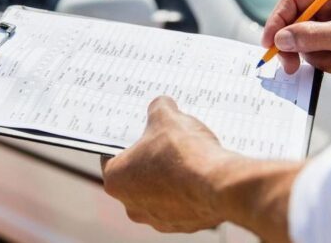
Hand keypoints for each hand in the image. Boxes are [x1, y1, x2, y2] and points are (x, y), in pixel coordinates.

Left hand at [101, 96, 227, 232]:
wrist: (218, 184)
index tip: (138, 132)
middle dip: (149, 159)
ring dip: (169, 176)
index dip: (126, 141)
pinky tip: (199, 173)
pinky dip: (188, 190)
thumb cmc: (183, 152)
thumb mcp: (166, 117)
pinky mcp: (182, 225)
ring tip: (187, 156)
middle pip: (136, 175)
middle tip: (165, 141)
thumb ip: (158, 108)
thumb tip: (162, 105)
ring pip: (159, 192)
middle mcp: (131, 205)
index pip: (111, 156)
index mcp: (116, 179)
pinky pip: (181, 203)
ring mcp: (157, 219)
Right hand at [262, 0, 330, 77]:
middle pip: (294, 24)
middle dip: (295, 46)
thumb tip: (280, 39)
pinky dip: (328, 64)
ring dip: (318, 58)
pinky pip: (316, 55)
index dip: (278, 20)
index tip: (270, 42)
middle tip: (289, 65)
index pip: (294, 1)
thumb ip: (312, 36)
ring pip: (304, 43)